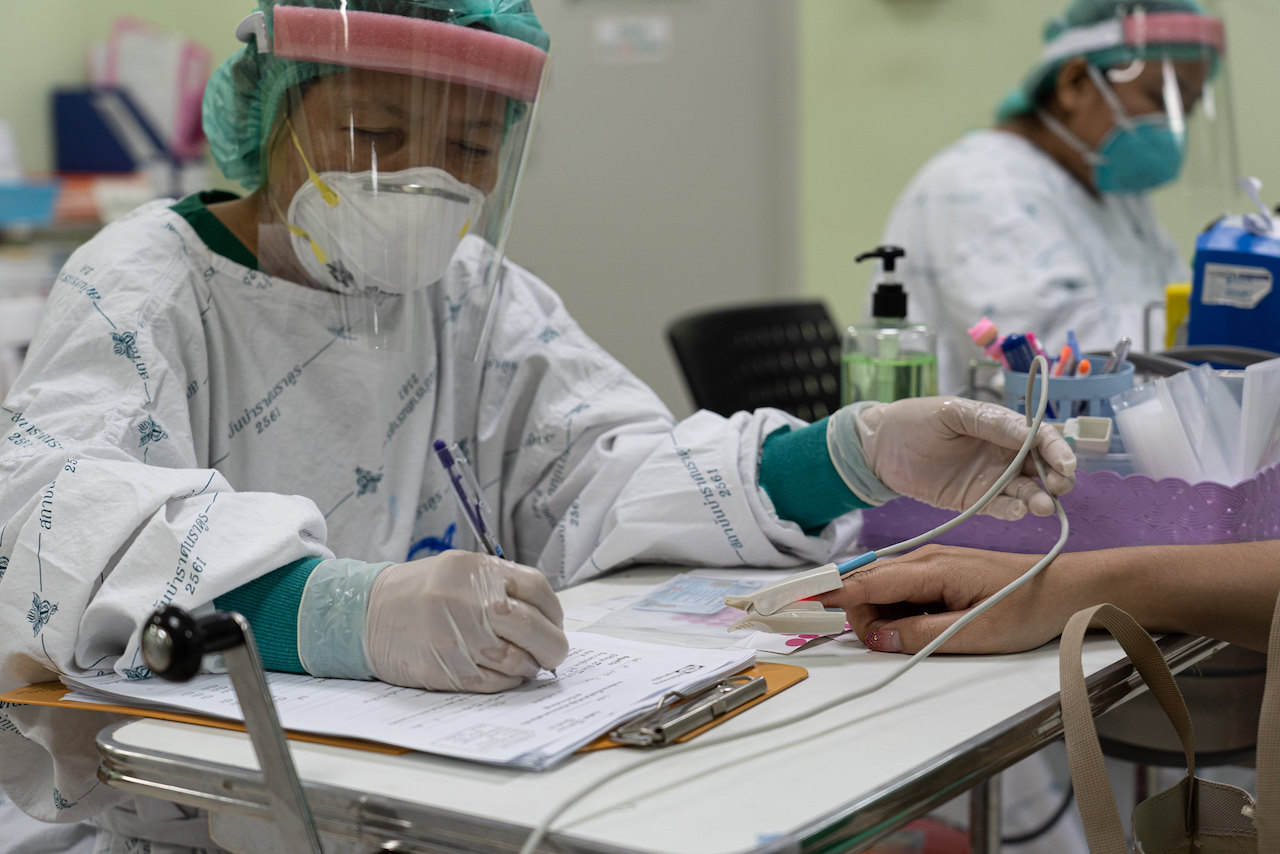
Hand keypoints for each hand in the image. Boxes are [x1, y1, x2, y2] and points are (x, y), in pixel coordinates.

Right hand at [365, 551, 568, 691]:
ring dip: (529, 667)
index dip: (554, 611)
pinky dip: (507, 682)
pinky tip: (505, 675)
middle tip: (554, 653)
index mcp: (477, 570)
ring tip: (526, 664)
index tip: (554, 623)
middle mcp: (470, 602)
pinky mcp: (446, 669)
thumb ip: (500, 584)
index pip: (537, 590)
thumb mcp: (460, 569)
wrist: (366, 613)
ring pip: (516, 660)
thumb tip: (544, 617)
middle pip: (533, 628)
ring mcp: (458, 638)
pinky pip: (493, 682)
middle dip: (552, 645)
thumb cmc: (419, 591)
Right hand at [815, 545, 1082, 653]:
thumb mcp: (976, 632)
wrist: (1069, 588)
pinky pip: (900, 590)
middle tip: (888, 645)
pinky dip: (897, 610)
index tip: (794, 601)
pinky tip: (920, 626)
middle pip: (864, 585)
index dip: (826, 594)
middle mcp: (923, 558)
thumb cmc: (1029, 607)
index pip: (864, 583)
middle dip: (860, 616)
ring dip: (881, 615)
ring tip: (913, 637)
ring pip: (881, 588)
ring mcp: (930, 563)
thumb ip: (922, 635)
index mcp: (930, 568)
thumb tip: (878, 638)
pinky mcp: (939, 572)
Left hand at [857, 397, 1075, 519]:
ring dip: (1040, 499)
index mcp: (1003, 426)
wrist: (881, 447)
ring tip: (1041, 505)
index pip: (1041, 437)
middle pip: (1044, 467)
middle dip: (1058, 477)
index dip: (1057, 450)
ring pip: (1028, 491)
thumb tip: (1031, 433)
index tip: (1066, 464)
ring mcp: (992, 479)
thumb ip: (991, 422)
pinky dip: (1013, 511)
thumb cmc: (916, 420)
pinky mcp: (977, 501)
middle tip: (1058, 486)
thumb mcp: (954, 412)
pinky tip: (1019, 511)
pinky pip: (1002, 508)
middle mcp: (1005, 453)